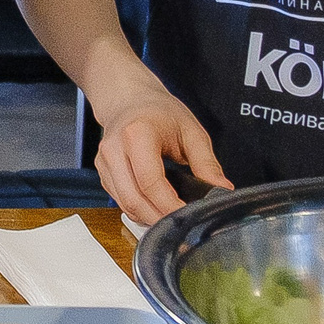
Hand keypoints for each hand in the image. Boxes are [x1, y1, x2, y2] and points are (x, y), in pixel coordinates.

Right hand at [91, 85, 231, 224]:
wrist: (128, 99)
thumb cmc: (159, 111)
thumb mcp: (191, 131)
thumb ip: (207, 162)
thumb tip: (221, 189)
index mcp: (137, 134)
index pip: (151, 182)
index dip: (170, 206)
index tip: (189, 216)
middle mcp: (115, 148)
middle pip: (133, 199)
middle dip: (159, 218)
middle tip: (182, 225)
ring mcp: (104, 161)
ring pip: (124, 204)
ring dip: (147, 217)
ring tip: (171, 218)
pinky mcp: (102, 171)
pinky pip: (119, 200)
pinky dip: (137, 210)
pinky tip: (155, 208)